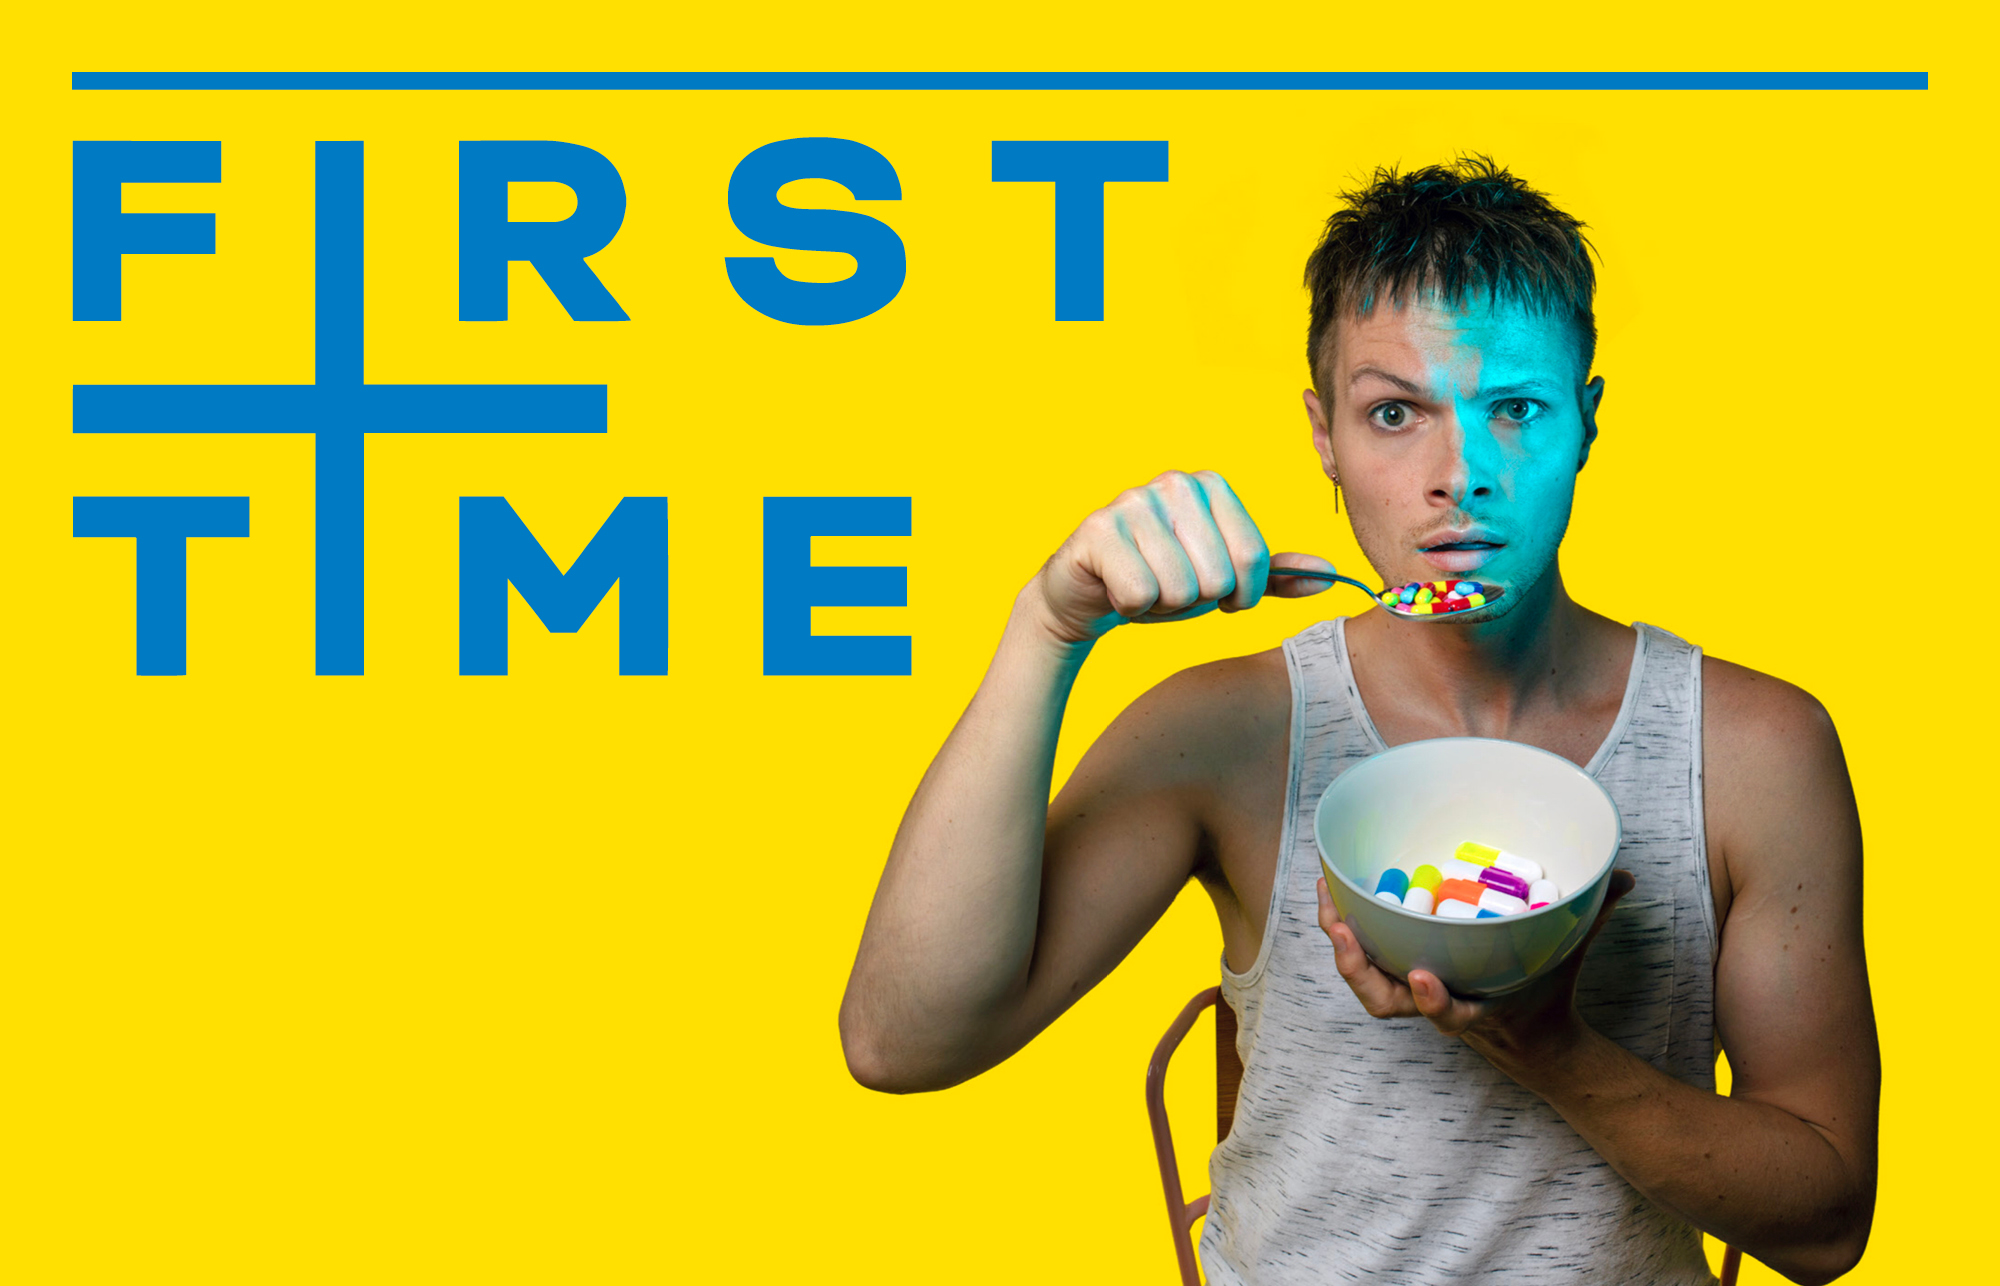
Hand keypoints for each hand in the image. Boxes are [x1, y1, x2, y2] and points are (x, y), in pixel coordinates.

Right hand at [1029, 469, 1336, 645]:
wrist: (1085, 595)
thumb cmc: (1159, 581)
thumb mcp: (1221, 579)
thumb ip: (1272, 575)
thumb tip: (1328, 574)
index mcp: (1211, 486)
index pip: (1254, 559)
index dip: (1238, 594)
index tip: (1213, 592)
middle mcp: (1174, 484)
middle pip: (1219, 576)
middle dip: (1195, 600)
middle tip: (1168, 588)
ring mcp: (1133, 502)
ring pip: (1180, 588)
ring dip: (1162, 605)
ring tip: (1142, 586)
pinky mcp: (1098, 531)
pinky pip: (1140, 592)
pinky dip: (1130, 606)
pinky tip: (1116, 589)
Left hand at [1315, 870, 1637, 1063]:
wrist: (1527, 1038)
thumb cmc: (1543, 991)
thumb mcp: (1567, 955)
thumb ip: (1592, 916)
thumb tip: (1623, 876)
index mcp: (1475, 1010)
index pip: (1450, 1018)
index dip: (1435, 1003)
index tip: (1425, 979)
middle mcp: (1435, 1005)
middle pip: (1383, 1001)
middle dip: (1357, 969)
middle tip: (1343, 929)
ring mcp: (1411, 993)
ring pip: (1363, 982)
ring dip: (1340, 946)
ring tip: (1326, 900)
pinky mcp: (1398, 975)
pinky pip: (1363, 958)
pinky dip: (1345, 930)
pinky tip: (1332, 890)